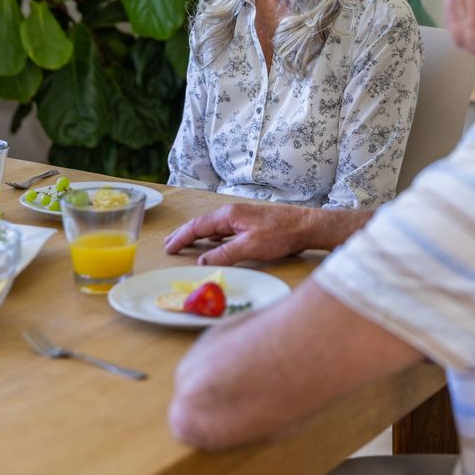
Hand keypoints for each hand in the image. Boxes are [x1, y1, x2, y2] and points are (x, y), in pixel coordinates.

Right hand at [164, 202, 369, 265]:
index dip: (181, 237)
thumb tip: (202, 261)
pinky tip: (212, 243)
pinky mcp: (250, 224)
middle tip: (169, 245)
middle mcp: (232, 213)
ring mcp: (242, 218)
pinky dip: (212, 237)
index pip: (197, 226)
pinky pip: (223, 230)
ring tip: (184, 243)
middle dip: (184, 234)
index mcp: (229, 215)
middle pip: (202, 224)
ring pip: (213, 227)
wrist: (306, 226)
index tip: (168, 248)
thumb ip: (225, 254)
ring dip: (197, 235)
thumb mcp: (251, 247)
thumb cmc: (281, 234)